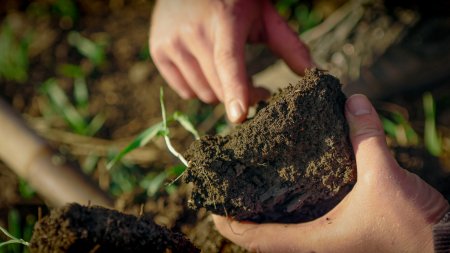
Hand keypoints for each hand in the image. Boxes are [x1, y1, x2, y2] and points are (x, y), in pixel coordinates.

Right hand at [149, 0, 312, 122]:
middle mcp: (192, 32)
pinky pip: (184, 91)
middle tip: (258, 89)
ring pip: (202, 93)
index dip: (235, 89)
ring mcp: (171, 42)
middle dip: (241, 97)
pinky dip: (199, 88)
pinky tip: (207, 70)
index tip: (240, 115)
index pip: (228, 60)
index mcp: (224, 20)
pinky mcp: (157, 51)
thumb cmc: (234, 0)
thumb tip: (313, 73)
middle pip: (218, 87)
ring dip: (221, 93)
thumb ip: (289, 44)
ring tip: (231, 77)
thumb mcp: (263, 15)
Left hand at [213, 94, 449, 252]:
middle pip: (261, 236)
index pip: (253, 238)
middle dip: (240, 213)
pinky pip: (303, 225)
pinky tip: (290, 184)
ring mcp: (325, 243)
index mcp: (312, 242)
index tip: (211, 201)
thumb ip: (366, 137)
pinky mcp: (339, 236)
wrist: (443, 248)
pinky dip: (288, 208)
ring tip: (250, 182)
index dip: (227, 221)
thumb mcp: (386, 178)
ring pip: (281, 232)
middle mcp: (313, 247)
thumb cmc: (412, 228)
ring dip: (263, 211)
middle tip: (229, 184)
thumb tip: (353, 101)